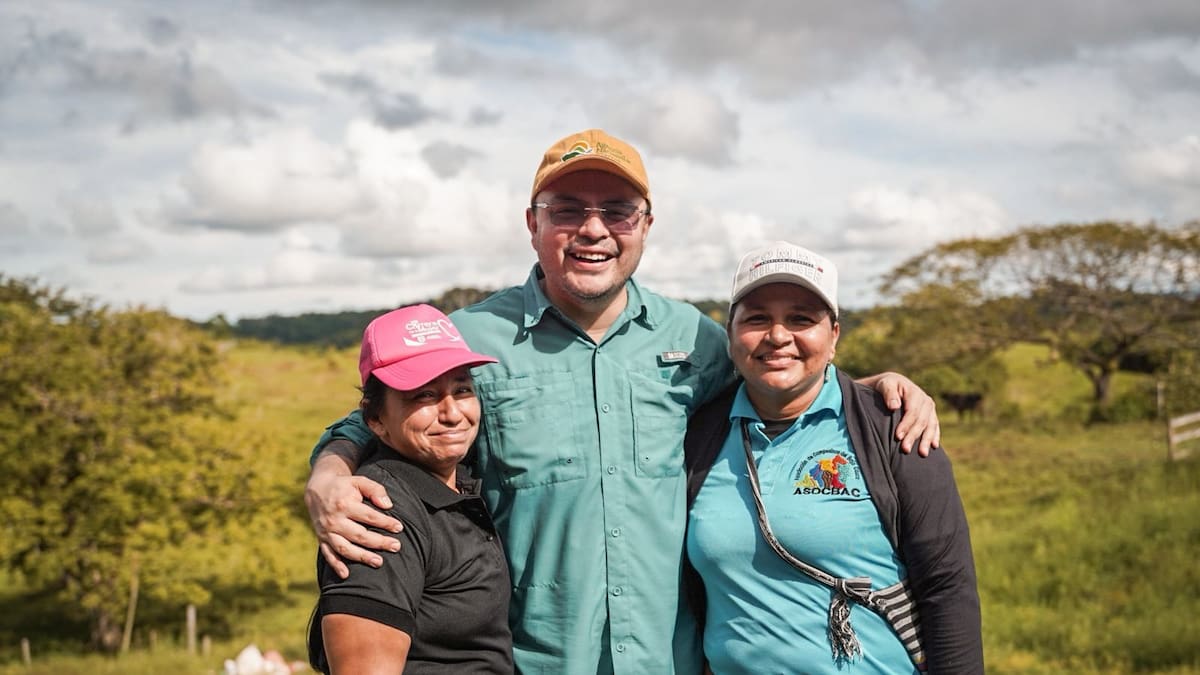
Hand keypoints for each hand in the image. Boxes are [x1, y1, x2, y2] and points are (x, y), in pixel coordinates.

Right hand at [305, 455, 403, 578]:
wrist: (317, 489)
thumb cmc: (345, 486)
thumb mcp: (359, 481)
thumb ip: (375, 490)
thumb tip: (388, 505)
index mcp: (345, 504)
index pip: (369, 516)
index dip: (385, 523)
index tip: (399, 528)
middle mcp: (335, 520)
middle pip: (359, 535)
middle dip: (379, 542)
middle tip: (396, 547)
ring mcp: (327, 531)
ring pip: (345, 548)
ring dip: (361, 557)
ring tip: (379, 562)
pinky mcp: (321, 539)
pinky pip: (328, 554)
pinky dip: (336, 565)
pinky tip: (346, 575)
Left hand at [864, 372, 940, 456]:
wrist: (895, 384)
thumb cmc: (887, 386)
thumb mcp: (885, 385)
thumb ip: (889, 393)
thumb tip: (894, 406)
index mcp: (914, 392)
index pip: (912, 412)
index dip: (906, 425)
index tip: (897, 437)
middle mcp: (925, 400)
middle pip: (921, 421)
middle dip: (914, 436)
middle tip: (905, 449)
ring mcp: (930, 408)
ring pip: (930, 426)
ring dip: (926, 440)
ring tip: (922, 454)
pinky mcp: (931, 414)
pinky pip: (935, 426)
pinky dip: (935, 436)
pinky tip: (934, 446)